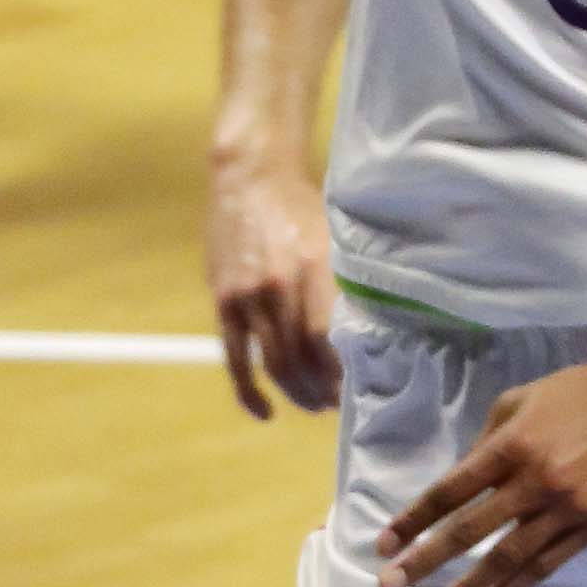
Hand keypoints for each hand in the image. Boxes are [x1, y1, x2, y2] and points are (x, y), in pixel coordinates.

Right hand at [209, 147, 340, 420]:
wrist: (252, 175)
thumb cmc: (302, 206)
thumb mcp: (333, 238)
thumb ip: (340, 285)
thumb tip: (362, 334)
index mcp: (314, 269)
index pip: (328, 339)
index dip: (341, 373)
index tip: (357, 390)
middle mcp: (279, 287)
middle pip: (301, 358)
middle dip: (322, 390)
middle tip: (338, 403)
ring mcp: (248, 296)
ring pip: (274, 363)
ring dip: (296, 392)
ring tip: (313, 404)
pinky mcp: (224, 301)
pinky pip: (234, 358)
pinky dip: (249, 391)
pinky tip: (266, 411)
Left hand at [378, 343, 586, 586]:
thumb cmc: (578, 392)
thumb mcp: (521, 401)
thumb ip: (488, 443)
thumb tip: (461, 486)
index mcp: (511, 445)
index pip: (450, 490)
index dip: (414, 519)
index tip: (384, 544)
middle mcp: (535, 480)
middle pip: (470, 530)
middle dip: (425, 561)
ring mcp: (567, 507)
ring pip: (509, 558)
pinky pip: (549, 565)